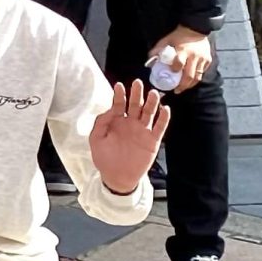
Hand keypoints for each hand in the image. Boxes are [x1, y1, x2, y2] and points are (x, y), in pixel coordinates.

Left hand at [87, 79, 172, 193]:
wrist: (117, 177)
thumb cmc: (104, 158)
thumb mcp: (96, 139)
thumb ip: (101, 123)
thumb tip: (110, 110)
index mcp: (116, 121)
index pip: (119, 104)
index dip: (120, 95)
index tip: (119, 86)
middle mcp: (130, 123)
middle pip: (135, 105)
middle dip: (136, 94)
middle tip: (137, 83)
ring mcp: (142, 131)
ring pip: (148, 113)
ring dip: (151, 103)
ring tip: (153, 93)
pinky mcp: (152, 141)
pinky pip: (159, 127)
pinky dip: (163, 118)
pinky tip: (165, 109)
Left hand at [146, 26, 213, 89]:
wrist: (195, 29)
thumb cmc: (178, 36)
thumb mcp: (167, 40)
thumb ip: (158, 50)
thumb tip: (148, 62)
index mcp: (183, 50)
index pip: (179, 64)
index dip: (174, 71)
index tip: (169, 77)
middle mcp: (194, 56)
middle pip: (190, 75)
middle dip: (183, 85)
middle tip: (177, 91)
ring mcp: (203, 59)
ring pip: (197, 77)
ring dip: (190, 85)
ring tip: (183, 88)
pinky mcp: (208, 60)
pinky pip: (202, 73)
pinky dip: (196, 78)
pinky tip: (190, 81)